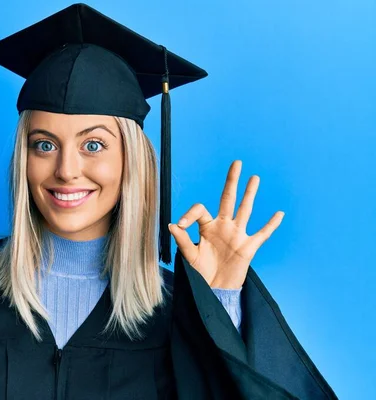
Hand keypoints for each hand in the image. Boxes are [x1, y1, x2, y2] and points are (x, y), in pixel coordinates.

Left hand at [168, 160, 283, 288]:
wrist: (213, 289)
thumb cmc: (200, 272)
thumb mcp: (189, 256)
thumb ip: (183, 240)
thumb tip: (173, 225)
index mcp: (206, 226)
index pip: (200, 209)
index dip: (190, 214)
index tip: (182, 225)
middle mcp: (223, 226)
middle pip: (228, 199)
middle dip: (232, 181)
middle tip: (236, 163)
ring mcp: (237, 235)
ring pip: (245, 210)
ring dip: (250, 194)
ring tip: (254, 178)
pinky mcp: (248, 247)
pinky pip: (262, 234)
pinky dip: (271, 225)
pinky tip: (279, 213)